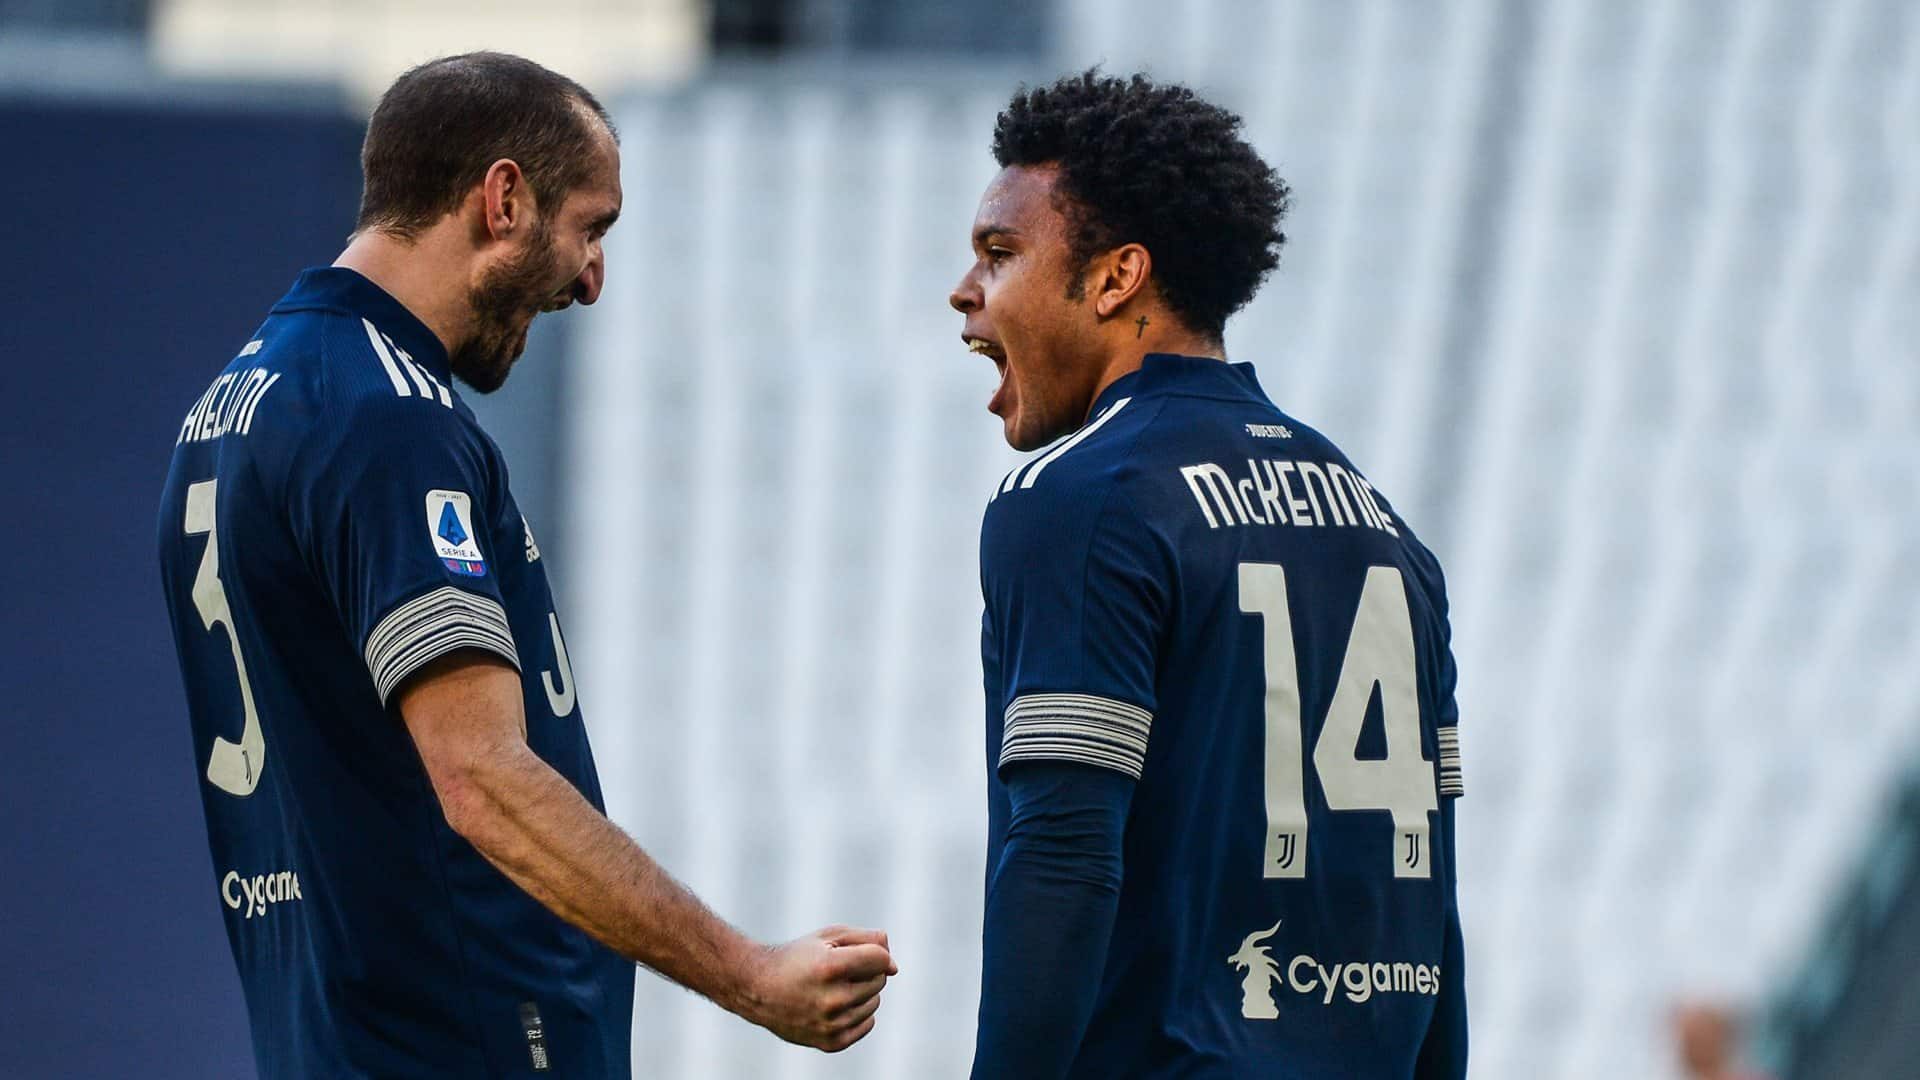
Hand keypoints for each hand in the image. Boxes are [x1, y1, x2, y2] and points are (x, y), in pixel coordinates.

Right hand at [741, 926, 897, 1051]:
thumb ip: (866, 940)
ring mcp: (831, 1024)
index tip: (860, 951)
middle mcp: (832, 999)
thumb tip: (893, 965)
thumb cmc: (797, 957)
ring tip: (833, 986)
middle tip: (839, 969)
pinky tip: (838, 1004)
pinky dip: (859, 1013)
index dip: (876, 951)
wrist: (757, 988)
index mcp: (830, 967)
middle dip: (867, 970)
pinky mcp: (830, 1042)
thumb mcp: (828, 936)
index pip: (881, 958)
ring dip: (862, 991)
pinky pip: (867, 1024)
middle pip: (880, 980)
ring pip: (875, 1002)